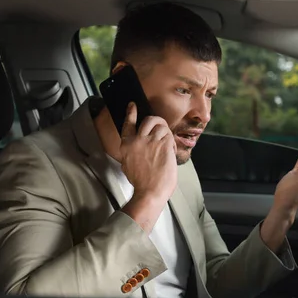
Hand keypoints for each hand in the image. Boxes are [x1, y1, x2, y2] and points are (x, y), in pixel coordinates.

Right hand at [120, 102, 177, 232]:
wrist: (150, 192)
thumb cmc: (142, 183)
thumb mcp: (128, 165)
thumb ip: (132, 152)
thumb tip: (140, 147)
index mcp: (126, 145)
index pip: (128, 124)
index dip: (131, 113)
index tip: (132, 106)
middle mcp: (137, 140)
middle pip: (149, 120)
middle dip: (158, 122)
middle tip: (162, 129)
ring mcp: (150, 141)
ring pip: (161, 125)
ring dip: (167, 134)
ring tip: (167, 145)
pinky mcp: (162, 143)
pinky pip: (169, 135)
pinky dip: (171, 143)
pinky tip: (169, 152)